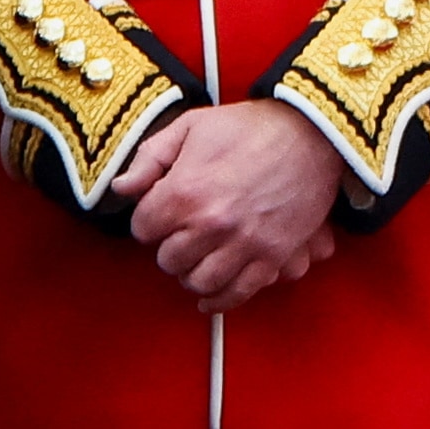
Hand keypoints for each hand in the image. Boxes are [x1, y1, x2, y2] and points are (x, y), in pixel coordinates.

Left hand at [112, 99, 340, 312]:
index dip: (147, 221)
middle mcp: (211, 224)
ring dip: (191, 273)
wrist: (308, 134)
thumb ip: (149, 159)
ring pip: (199, 282)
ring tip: (194, 260)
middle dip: (167, 247)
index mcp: (184, 192)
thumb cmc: (247, 128)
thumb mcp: (188, 128)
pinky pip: (239, 293)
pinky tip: (210, 297)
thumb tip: (121, 188)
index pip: (143, 229)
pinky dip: (220, 300)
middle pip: (168, 260)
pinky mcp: (273, 257)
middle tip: (177, 236)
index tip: (157, 214)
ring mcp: (244, 244)